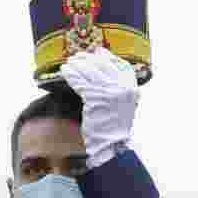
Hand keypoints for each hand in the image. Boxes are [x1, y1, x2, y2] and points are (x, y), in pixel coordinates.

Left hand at [60, 47, 138, 167]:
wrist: (110, 145)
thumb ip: (118, 87)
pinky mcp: (95, 98)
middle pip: (103, 64)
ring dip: (77, 64)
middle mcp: (123, 87)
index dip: (107, 56)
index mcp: (132, 87)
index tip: (97, 52)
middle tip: (77, 57)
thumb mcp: (124, 104)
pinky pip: (80, 81)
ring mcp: (110, 92)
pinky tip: (64, 72)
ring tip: (69, 63)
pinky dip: (71, 75)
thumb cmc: (113, 126)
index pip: (120, 64)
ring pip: (90, 71)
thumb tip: (103, 66)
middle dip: (88, 59)